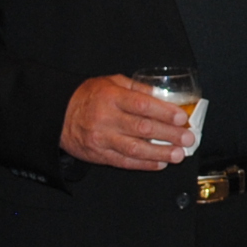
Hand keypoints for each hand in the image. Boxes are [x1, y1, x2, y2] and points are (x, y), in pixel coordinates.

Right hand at [60, 78, 199, 171]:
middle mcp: (107, 119)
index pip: (142, 105)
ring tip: (179, 154)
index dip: (164, 113)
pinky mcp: (99, 155)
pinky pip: (124, 162)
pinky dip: (144, 164)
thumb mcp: (111, 82)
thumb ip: (137, 88)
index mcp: (111, 98)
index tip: (181, 118)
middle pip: (143, 129)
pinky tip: (160, 163)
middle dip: (169, 135)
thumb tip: (163, 96)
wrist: (58, 115)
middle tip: (188, 138)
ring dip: (160, 153)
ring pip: (135, 149)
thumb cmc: (88, 96)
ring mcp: (102, 139)